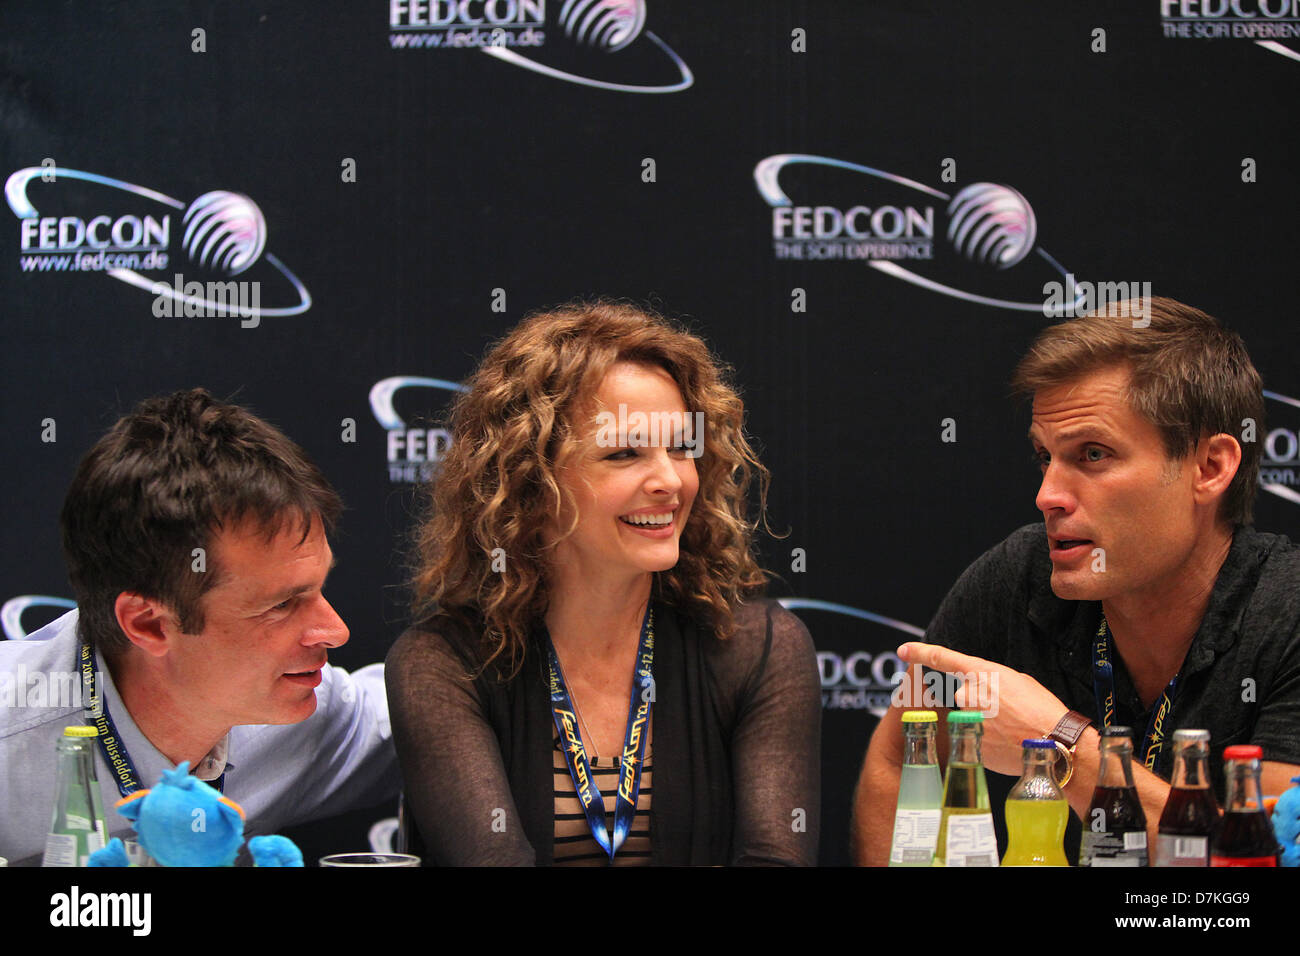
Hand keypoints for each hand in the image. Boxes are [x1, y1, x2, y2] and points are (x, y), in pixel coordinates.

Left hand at [897, 642, 1068, 776]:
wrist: (1054, 743)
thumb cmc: (1042, 709)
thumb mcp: (1018, 681)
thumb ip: (992, 681)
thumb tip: (985, 689)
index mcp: (980, 673)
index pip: (942, 658)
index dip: (919, 652)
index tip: (904, 650)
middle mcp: (967, 694)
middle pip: (963, 695)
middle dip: (979, 703)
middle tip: (1006, 712)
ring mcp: (966, 720)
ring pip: (969, 719)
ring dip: (985, 723)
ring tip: (1011, 729)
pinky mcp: (969, 744)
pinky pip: (974, 739)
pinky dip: (989, 741)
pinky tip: (1008, 743)